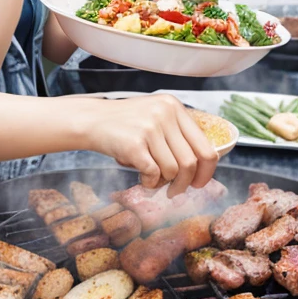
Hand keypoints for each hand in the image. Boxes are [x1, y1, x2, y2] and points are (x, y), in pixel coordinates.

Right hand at [83, 94, 217, 195]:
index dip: (206, 171)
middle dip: (185, 184)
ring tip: (153, 181)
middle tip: (176, 192)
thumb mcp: (156, 116)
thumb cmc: (125, 124)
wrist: (91, 120)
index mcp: (174, 107)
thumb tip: (200, 167)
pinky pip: (153, 174)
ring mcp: (149, 128)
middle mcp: (165, 114)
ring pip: (172, 171)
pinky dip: (149, 182)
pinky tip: (142, 178)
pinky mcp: (134, 144)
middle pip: (191, 162)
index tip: (198, 183)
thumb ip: (177, 134)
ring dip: (164, 183)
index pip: (206, 146)